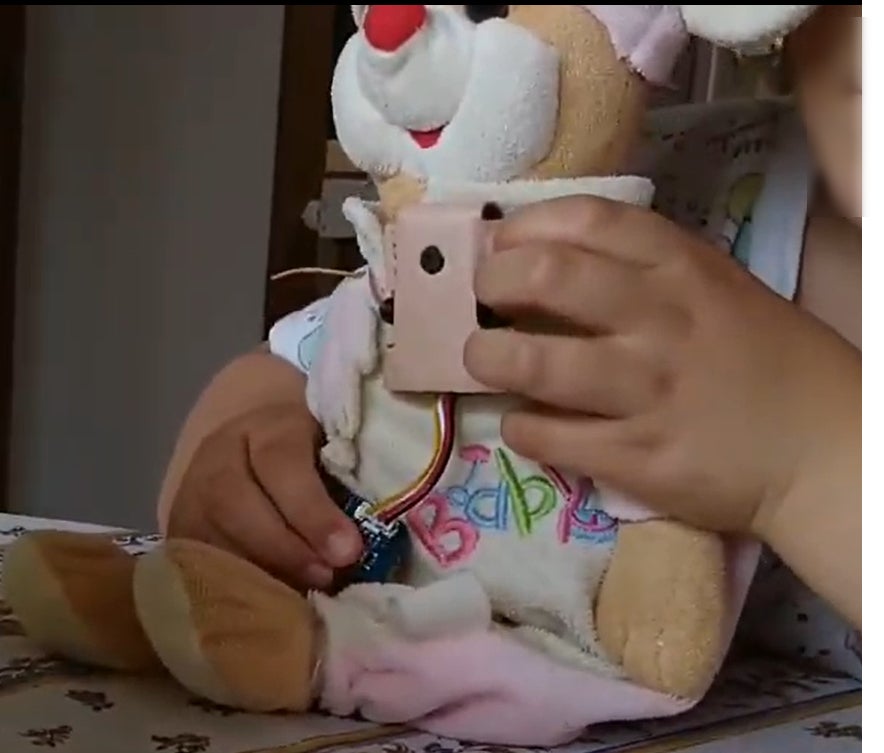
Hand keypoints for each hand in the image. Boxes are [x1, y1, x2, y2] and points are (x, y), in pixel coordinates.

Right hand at [167, 402, 362, 589]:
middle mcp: (221, 453)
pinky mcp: (178, 528)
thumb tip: (361, 548)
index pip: (281, 461)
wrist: (266, 452)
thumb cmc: (320, 461)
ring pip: (206, 535)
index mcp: (270, 426)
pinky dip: (231, 589)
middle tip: (325, 577)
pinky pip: (193, 564)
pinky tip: (265, 605)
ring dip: (257, 573)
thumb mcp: (340, 458)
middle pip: (233, 499)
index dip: (312, 510)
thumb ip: (351, 490)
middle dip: (283, 547)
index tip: (348, 550)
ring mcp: (191, 491)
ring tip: (299, 596)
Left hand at [464, 196, 860, 535]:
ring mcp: (649, 391)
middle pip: (548, 278)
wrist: (820, 450)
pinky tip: (521, 422)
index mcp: (683, 268)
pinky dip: (520, 427)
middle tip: (480, 299)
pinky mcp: (640, 457)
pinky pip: (552, 437)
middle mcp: (662, 320)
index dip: (524, 227)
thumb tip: (542, 263)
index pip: (586, 221)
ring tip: (482, 359)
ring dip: (488, 357)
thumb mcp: (714, 291)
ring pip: (536, 362)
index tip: (499, 244)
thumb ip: (641, 272)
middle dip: (493, 282)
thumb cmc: (760, 360)